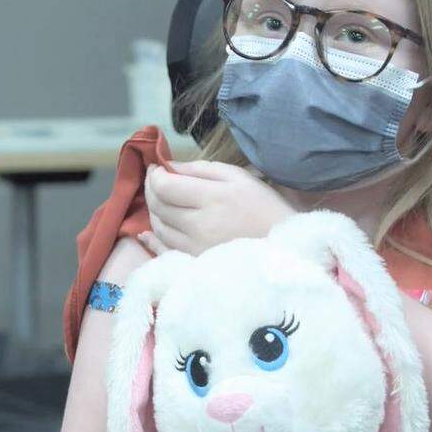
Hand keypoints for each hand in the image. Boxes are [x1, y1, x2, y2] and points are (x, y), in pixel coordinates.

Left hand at [141, 160, 296, 255]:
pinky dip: (151, 240)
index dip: (154, 174)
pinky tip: (146, 233)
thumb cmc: (264, 207)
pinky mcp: (195, 264)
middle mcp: (198, 226)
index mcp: (211, 198)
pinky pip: (163, 252)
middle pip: (158, 206)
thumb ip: (200, 169)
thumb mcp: (238, 177)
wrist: (285, 247)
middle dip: (151, 189)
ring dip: (153, 211)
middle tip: (156, 181)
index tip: (157, 167)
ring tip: (162, 201)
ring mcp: (195, 248)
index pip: (164, 186)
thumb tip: (169, 167)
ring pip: (158, 227)